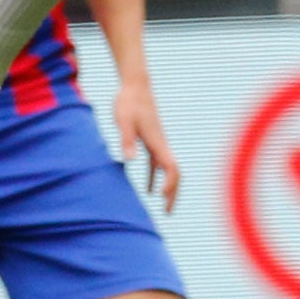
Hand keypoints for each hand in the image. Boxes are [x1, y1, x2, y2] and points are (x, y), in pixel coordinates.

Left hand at [112, 79, 182, 210]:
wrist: (135, 85)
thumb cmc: (128, 102)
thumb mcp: (123, 121)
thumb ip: (127, 140)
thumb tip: (131, 160)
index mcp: (157, 142)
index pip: (171, 167)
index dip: (170, 184)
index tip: (162, 198)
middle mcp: (162, 144)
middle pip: (176, 173)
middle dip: (174, 193)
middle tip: (168, 212)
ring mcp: (158, 143)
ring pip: (169, 170)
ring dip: (169, 188)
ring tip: (164, 207)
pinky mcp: (151, 141)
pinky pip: (157, 165)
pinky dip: (156, 178)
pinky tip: (148, 190)